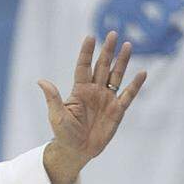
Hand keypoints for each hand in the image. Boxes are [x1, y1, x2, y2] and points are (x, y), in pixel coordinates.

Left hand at [40, 31, 146, 165]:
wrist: (77, 150)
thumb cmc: (64, 133)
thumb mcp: (57, 115)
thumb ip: (52, 97)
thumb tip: (41, 81)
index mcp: (79, 90)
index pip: (84, 67)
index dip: (87, 52)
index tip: (90, 37)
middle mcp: (94, 91)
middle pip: (102, 66)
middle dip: (107, 50)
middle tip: (113, 33)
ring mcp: (107, 99)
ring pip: (116, 75)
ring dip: (122, 61)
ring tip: (128, 45)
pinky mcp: (117, 110)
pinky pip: (128, 95)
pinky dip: (135, 85)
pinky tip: (142, 73)